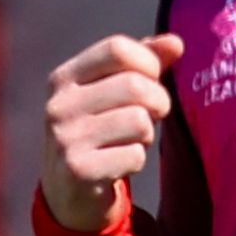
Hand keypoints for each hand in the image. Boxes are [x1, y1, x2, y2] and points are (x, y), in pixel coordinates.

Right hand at [38, 33, 181, 231]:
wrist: (68, 192)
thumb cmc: (100, 132)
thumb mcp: (113, 92)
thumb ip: (144, 63)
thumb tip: (176, 43)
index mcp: (64, 78)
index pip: (117, 48)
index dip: (148, 62)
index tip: (151, 80)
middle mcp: (59, 105)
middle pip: (135, 85)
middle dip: (158, 102)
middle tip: (152, 116)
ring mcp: (65, 138)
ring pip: (139, 121)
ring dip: (147, 135)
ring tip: (132, 141)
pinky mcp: (78, 170)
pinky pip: (135, 155)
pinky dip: (137, 161)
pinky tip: (120, 165)